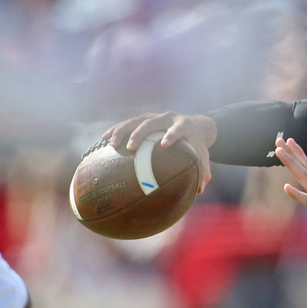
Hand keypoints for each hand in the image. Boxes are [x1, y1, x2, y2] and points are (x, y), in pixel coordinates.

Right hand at [102, 112, 216, 192]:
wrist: (195, 124)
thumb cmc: (197, 144)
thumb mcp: (202, 155)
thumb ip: (203, 171)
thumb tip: (201, 190)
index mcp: (183, 125)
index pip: (177, 129)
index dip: (172, 135)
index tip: (165, 144)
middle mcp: (167, 118)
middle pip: (151, 123)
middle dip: (140, 134)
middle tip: (131, 147)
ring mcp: (154, 117)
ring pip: (136, 120)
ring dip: (122, 130)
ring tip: (111, 144)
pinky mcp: (145, 118)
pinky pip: (128, 123)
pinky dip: (116, 129)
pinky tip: (103, 140)